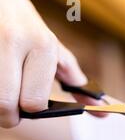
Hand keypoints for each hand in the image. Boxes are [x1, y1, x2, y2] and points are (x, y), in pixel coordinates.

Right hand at [0, 0, 98, 127]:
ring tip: (2, 89)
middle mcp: (15, 42)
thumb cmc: (25, 25)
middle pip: (6, 104)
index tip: (23, 112)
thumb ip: (72, 77)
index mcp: (43, 47)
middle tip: (8, 109)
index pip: (34, 101)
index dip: (29, 112)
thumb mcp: (52, 47)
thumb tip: (100, 106)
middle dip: (7, 114)